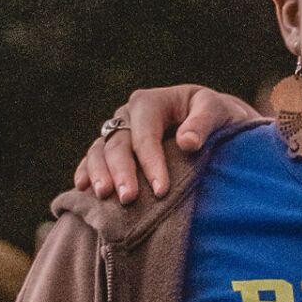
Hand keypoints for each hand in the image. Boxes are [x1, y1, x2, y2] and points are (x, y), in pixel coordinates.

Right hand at [74, 86, 257, 202]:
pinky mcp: (113, 150)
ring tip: (103, 197)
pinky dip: (87, 172)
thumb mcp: (219, 112)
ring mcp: (118, 133)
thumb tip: (187, 142)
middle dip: (122, 171)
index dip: (151, 161)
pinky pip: (92, 160)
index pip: (145, 132)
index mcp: (152, 102)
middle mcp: (129, 116)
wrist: (215, 128)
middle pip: (118, 143)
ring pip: (99, 151)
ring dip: (99, 174)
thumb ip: (204, 123)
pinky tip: (82, 189)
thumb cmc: (219, 119)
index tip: (161, 190)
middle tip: (127, 199)